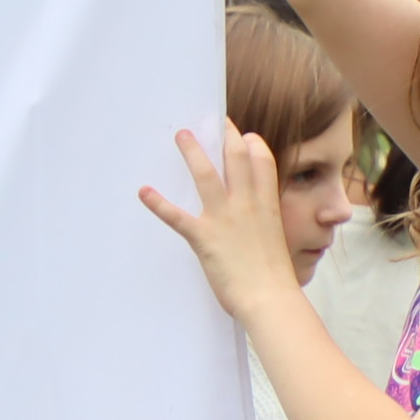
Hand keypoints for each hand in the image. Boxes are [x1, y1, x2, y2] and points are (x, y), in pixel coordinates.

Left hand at [140, 123, 306, 321]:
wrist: (270, 299)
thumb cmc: (274, 279)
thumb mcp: (275, 242)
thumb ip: (264, 228)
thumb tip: (258, 228)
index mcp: (267, 206)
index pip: (263, 163)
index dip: (253, 145)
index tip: (245, 135)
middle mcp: (246, 205)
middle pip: (235, 158)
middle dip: (225, 136)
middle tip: (216, 120)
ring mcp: (224, 218)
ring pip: (205, 175)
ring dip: (191, 152)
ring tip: (180, 135)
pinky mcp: (203, 237)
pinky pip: (176, 216)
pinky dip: (158, 203)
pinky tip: (144, 191)